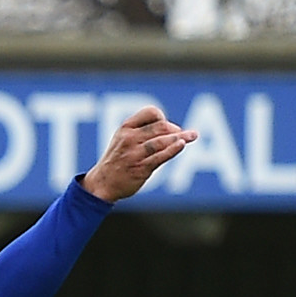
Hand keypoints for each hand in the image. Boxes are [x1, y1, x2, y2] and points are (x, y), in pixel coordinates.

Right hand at [81, 106, 197, 202]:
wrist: (101, 184)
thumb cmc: (117, 160)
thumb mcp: (123, 139)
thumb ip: (144, 132)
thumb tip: (177, 130)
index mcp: (125, 128)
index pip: (150, 112)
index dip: (163, 117)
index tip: (167, 127)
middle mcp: (129, 139)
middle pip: (160, 127)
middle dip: (175, 129)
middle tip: (185, 135)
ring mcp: (134, 154)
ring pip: (161, 141)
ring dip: (180, 137)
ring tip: (193, 135)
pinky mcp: (141, 168)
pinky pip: (160, 156)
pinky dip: (172, 150)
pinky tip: (182, 144)